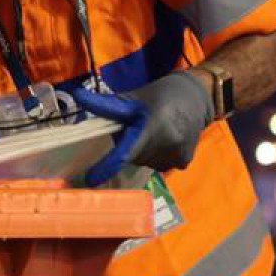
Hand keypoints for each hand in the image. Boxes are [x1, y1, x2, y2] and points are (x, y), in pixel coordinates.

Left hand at [73, 71, 215, 185]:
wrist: (197, 98)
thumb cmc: (159, 95)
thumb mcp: (132, 98)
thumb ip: (106, 105)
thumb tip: (78, 96)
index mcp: (153, 127)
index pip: (125, 153)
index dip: (107, 167)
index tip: (90, 179)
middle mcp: (167, 145)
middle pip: (132, 157)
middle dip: (129, 145)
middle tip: (137, 127)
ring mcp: (177, 157)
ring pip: (144, 162)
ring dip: (142, 151)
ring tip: (153, 131)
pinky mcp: (183, 163)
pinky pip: (157, 165)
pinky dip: (155, 156)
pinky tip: (163, 140)